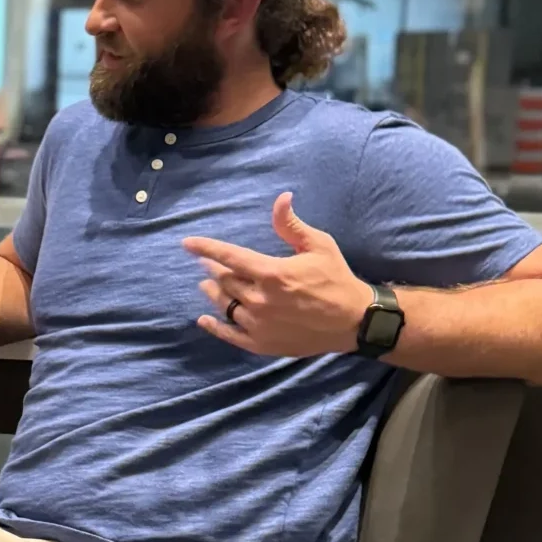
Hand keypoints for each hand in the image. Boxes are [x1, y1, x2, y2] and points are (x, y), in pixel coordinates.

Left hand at [182, 193, 372, 357]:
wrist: (354, 321)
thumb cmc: (336, 279)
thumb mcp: (318, 245)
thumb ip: (291, 225)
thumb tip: (281, 197)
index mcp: (272, 273)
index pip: (229, 257)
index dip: (206, 248)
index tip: (187, 243)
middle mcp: (260, 300)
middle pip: (225, 281)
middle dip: (215, 269)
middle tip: (208, 264)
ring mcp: (259, 325)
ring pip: (225, 306)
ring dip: (214, 293)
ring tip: (207, 285)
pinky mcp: (262, 344)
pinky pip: (230, 335)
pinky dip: (215, 327)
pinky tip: (205, 319)